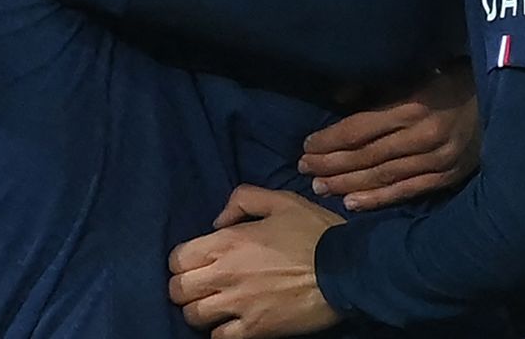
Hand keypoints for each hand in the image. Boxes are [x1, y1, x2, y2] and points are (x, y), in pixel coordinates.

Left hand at [168, 185, 343, 337]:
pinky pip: (219, 338)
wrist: (347, 270)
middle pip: (177, 290)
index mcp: (227, 241)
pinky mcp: (256, 329)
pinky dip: (219, 332)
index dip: (182, 261)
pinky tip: (230, 323)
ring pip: (193, 316)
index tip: (195, 263)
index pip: (177, 258)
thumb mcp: (280, 201)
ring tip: (213, 306)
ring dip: (199, 311)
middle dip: (184, 287)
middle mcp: (225, 274)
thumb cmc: (315, 233)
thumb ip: (243, 200)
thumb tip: (217, 221)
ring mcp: (239, 305)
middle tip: (200, 286)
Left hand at [300, 61, 478, 209]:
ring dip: (347, 184)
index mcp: (412, 105)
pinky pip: (407, 191)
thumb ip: (377, 88)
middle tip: (304, 169)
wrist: (503, 99)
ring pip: (383, 176)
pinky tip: (353, 204)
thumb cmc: (453, 79)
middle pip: (366, 155)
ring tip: (320, 187)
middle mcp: (422, 136)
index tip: (306, 145)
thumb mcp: (415, 72)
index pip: (359, 128)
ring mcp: (437, 160)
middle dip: (331, 164)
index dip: (329, 139)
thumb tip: (337, 98)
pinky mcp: (448, 176)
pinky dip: (379, 199)